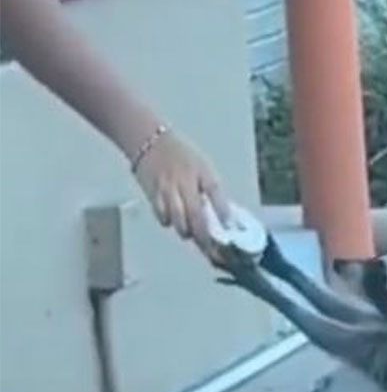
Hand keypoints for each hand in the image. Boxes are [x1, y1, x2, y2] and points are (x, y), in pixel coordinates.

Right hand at [132, 129, 230, 249]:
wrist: (149, 140)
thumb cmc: (181, 154)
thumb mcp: (203, 166)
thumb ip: (212, 188)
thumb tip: (223, 213)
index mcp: (201, 171)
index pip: (216, 193)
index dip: (224, 212)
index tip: (232, 229)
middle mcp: (184, 181)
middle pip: (195, 213)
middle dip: (205, 235)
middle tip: (213, 250)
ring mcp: (167, 189)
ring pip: (178, 219)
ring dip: (187, 232)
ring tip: (194, 237)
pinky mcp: (152, 194)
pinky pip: (162, 215)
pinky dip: (169, 223)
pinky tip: (175, 223)